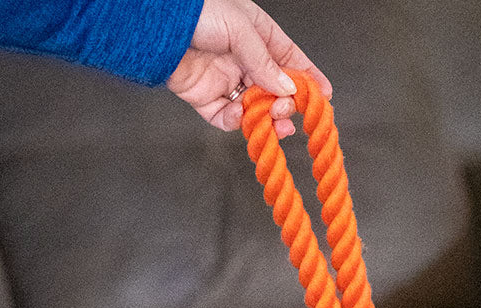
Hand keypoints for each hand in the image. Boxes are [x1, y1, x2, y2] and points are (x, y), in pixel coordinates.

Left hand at [166, 0, 331, 133]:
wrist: (156, 27)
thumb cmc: (196, 12)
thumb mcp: (240, 29)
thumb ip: (265, 61)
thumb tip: (288, 88)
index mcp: (256, 35)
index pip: (290, 59)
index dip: (308, 77)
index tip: (324, 96)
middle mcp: (244, 60)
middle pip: (276, 89)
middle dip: (286, 103)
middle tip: (285, 109)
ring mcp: (227, 81)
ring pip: (256, 108)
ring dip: (266, 118)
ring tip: (271, 121)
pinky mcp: (208, 99)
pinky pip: (228, 118)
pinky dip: (236, 121)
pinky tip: (238, 114)